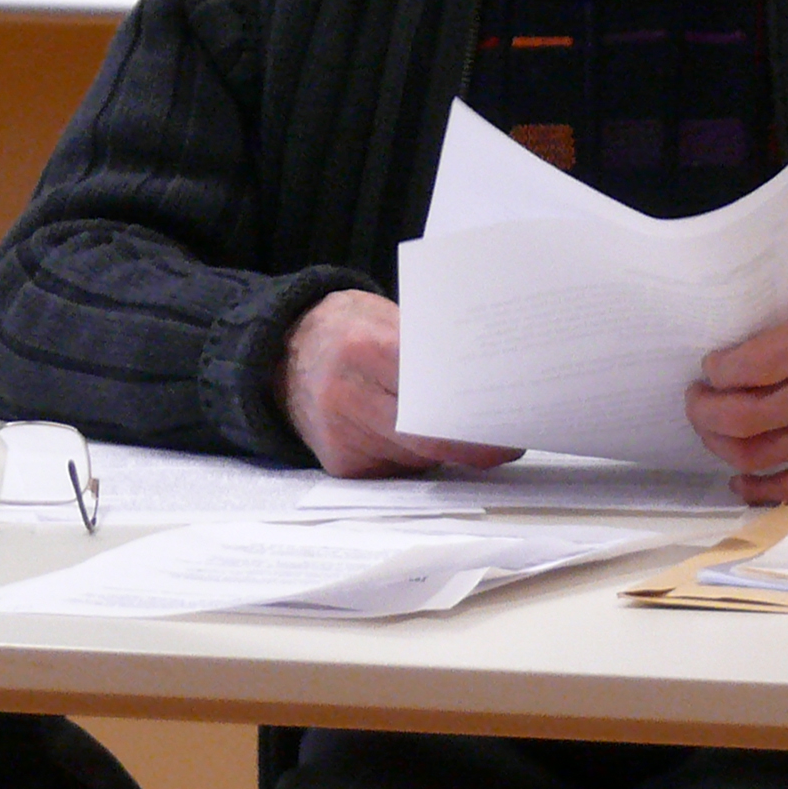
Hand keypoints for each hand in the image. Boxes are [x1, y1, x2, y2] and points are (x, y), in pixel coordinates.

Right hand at [279, 290, 523, 477]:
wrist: (279, 355)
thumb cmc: (345, 331)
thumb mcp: (382, 318)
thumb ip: (425, 349)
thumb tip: (484, 380)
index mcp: (363, 349)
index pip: (430, 393)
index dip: (472, 414)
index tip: (508, 424)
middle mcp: (347, 398)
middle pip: (427, 438)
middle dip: (471, 444)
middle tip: (508, 442)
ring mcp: (341, 438)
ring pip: (418, 460)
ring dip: (448, 453)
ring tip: (474, 437)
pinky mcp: (341, 465)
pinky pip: (398, 470)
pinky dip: (419, 459)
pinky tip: (426, 442)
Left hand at [687, 296, 787, 502]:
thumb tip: (735, 348)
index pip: (745, 365)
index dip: (716, 369)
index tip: (712, 366)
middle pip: (739, 417)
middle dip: (703, 410)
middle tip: (699, 398)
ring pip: (752, 455)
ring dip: (718, 444)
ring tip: (714, 428)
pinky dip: (755, 489)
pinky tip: (739, 478)